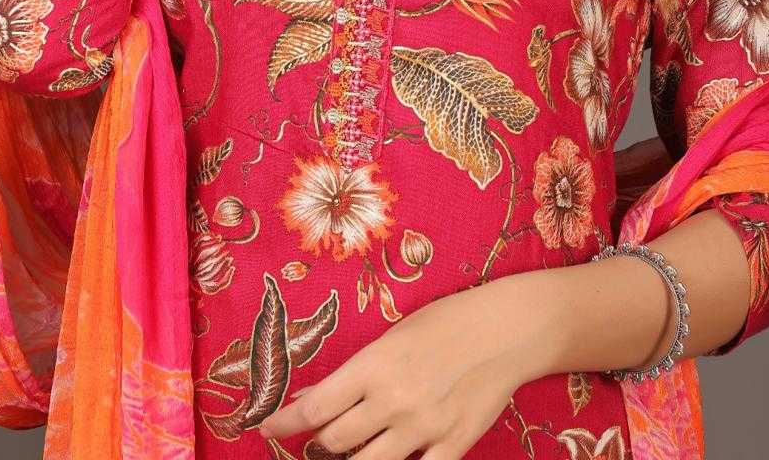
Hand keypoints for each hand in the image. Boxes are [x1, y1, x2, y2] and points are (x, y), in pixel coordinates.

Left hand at [259, 277, 554, 458]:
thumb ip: (356, 372)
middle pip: (335, 443)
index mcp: (374, 365)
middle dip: (318, 446)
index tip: (265, 428)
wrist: (503, 330)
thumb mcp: (393, 335)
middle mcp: (393, 401)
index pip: (315, 408)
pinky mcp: (452, 446)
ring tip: (347, 452)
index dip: (284, 423)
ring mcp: (423, 428)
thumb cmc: (445, 322)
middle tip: (316, 441)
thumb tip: (314, 398)